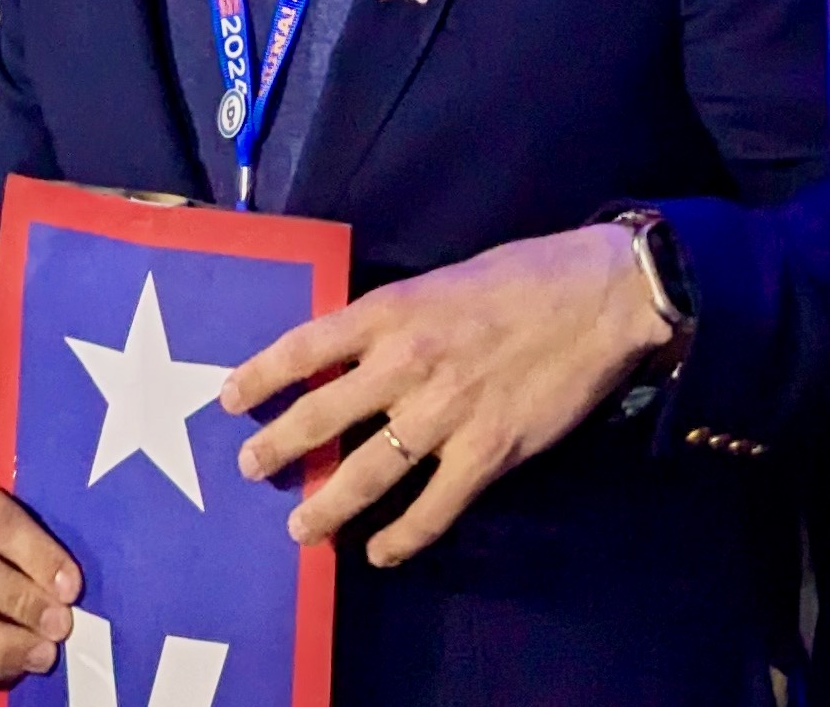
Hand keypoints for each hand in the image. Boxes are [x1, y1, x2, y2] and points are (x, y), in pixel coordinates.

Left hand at [225, 223, 673, 566]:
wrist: (601, 296)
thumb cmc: (523, 276)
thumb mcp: (441, 282)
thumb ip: (397, 320)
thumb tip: (356, 353)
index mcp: (391, 312)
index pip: (305, 347)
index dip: (261, 375)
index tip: (229, 399)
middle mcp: (406, 365)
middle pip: (321, 416)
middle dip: (279, 448)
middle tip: (250, 469)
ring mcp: (445, 413)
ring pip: (367, 473)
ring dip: (328, 506)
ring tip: (301, 529)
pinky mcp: (488, 451)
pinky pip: (434, 507)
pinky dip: (404, 536)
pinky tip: (382, 553)